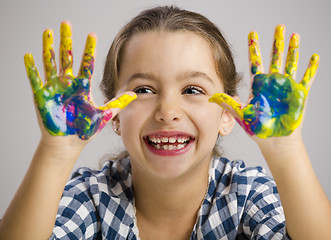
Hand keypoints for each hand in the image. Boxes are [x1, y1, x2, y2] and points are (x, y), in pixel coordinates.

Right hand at [24, 21, 135, 139]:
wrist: (69, 144)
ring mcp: (54, 88)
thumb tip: (135, 94)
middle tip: (66, 23)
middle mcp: (68, 84)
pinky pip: (35, 80)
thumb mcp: (104, 115)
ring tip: (48, 32)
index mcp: (82, 86)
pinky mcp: (42, 96)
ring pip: (50, 63)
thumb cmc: (84, 129)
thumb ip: (118, 103)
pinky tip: (28, 56)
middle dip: (67, 40)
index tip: (92, 35)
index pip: (86, 63)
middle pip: (67, 57)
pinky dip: (32, 68)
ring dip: (49, 47)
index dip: (89, 49)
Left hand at [209, 25, 318, 138]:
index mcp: (258, 85)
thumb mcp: (241, 115)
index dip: (254, 47)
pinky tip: (314, 57)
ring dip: (293, 49)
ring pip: (291, 63)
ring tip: (294, 35)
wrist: (274, 141)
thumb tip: (212, 96)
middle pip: (275, 57)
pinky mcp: (299, 94)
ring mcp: (287, 87)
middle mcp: (273, 82)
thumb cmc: (258, 129)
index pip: (255, 61)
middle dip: (276, 42)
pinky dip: (311, 68)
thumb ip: (228, 104)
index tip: (252, 34)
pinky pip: (307, 78)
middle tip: (278, 26)